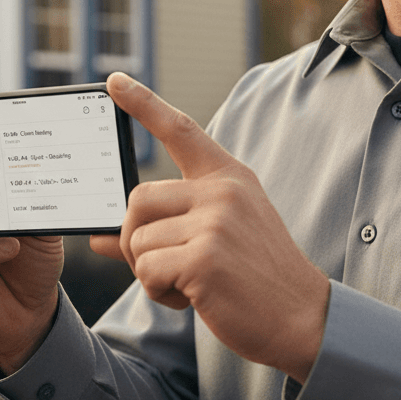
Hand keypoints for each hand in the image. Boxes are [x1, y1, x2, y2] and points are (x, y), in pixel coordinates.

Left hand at [91, 74, 329, 383]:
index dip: (143, 103)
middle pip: (138, 198)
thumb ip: (162, 228)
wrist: (303, 317)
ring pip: (137, 240)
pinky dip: (159, 292)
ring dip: (150, 272)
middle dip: (136, 238)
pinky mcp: (205, 259)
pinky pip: (147, 271)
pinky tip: (192, 298)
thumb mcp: (216, 237)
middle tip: (164, 265)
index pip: (179, 129)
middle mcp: (222, 191)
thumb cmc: (256, 276)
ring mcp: (214, 223)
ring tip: (190, 284)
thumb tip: (97, 237)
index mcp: (228, 177)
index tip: (113, 81)